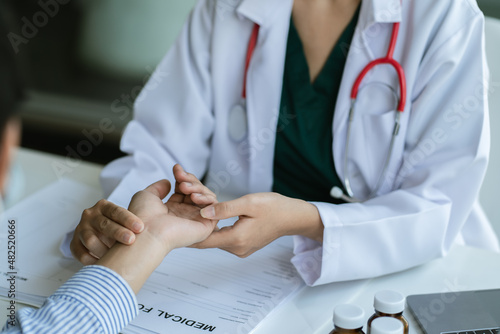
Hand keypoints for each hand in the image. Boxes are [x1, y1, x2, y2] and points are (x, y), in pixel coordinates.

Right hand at [70, 199, 142, 264]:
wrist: (101, 240)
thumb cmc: (120, 226)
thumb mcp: (131, 212)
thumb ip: (149, 198)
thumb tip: (167, 184)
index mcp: (104, 206)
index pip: (116, 210)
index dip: (128, 219)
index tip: (140, 228)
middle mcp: (91, 215)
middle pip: (104, 225)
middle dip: (118, 233)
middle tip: (131, 241)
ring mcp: (81, 229)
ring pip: (91, 240)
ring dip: (106, 249)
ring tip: (117, 255)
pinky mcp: (74, 244)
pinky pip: (81, 253)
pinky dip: (92, 259)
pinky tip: (104, 262)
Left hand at [127, 179, 216, 250]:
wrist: (146, 232)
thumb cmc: (143, 217)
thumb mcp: (147, 195)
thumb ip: (159, 188)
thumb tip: (168, 182)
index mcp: (172, 210)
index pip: (185, 189)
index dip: (183, 177)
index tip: (176, 168)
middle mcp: (185, 215)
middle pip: (198, 191)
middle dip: (190, 180)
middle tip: (180, 179)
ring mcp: (195, 220)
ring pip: (207, 197)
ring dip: (198, 187)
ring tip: (184, 188)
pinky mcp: (205, 227)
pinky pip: (215, 208)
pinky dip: (207, 198)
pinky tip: (194, 196)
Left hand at [195, 192, 323, 256]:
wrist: (293, 217)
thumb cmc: (274, 207)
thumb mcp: (248, 203)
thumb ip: (224, 208)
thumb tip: (203, 212)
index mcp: (236, 239)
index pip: (203, 240)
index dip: (188, 232)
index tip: (174, 224)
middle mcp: (237, 248)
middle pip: (208, 239)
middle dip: (197, 225)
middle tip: (185, 211)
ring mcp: (241, 249)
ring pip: (216, 238)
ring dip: (207, 227)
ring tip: (196, 211)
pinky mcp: (244, 246)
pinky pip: (225, 238)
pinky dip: (217, 229)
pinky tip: (213, 217)